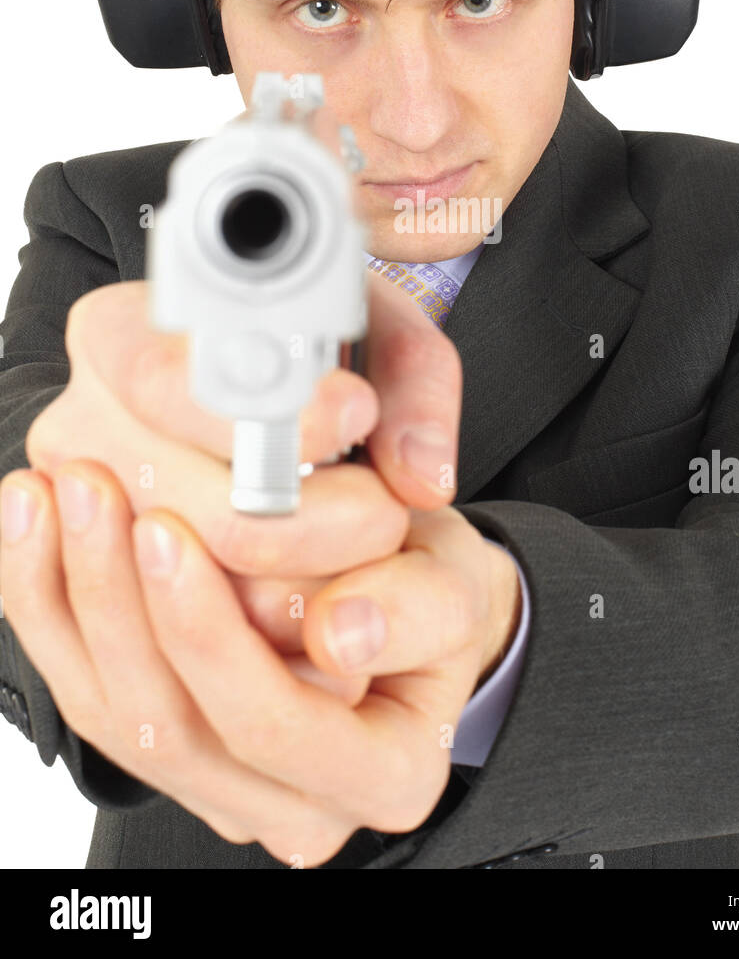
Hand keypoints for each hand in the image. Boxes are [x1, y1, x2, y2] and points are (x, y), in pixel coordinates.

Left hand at [0, 455, 518, 863]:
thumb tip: (344, 634)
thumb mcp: (457, 579)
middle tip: (99, 491)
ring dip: (72, 592)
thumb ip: (420, 606)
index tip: (174, 529)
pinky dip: (45, 598)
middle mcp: (294, 803)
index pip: (274, 723)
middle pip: (173, 726)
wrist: (405, 595)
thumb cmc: (428, 586)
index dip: (211, 634)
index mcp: (385, 774)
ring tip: (62, 488)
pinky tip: (35, 518)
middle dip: (120, 600)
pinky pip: (82, 686)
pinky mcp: (163, 740)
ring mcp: (218, 783)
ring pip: (112, 711)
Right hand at [21, 269, 459, 597]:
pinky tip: (325, 578)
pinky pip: (217, 642)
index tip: (356, 414)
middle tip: (388, 506)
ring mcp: (92, 531)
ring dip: (321, 581)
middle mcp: (80, 433)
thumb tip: (419, 475)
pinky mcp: (118, 603)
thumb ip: (414, 389)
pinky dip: (293, 623)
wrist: (273, 415)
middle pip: (212, 517)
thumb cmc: (316, 364)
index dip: (273, 411)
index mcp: (115, 338)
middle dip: (330, 525)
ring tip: (359, 533)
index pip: (168, 383)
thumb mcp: (375, 335)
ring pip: (224, 597)